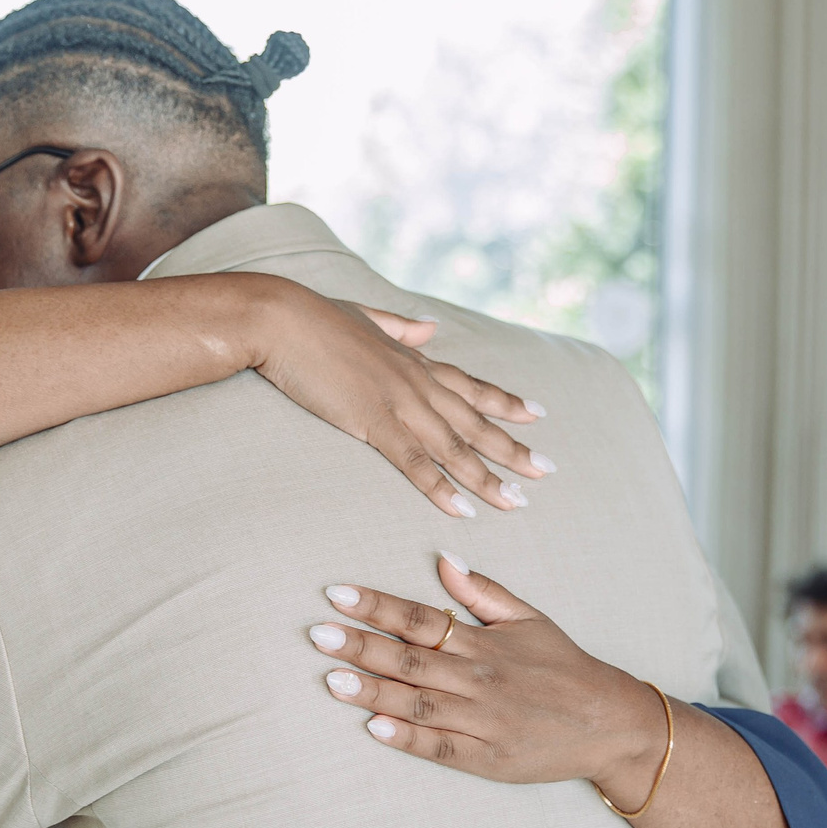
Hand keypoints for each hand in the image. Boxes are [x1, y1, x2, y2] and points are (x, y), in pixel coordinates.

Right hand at [250, 287, 551, 520]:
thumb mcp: (366, 317)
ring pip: (455, 448)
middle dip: (512, 448)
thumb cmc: (313, 318)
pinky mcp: (374, 423)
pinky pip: (416, 463)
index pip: (469, 385)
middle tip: (545, 471)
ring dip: (488, 478)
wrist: (281, 319)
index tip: (537, 413)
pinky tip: (463, 510)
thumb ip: (400, 326)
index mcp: (413, 359)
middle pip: (475, 422)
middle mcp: (417, 382)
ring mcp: (399, 403)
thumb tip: (430, 326)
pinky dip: (441, 489)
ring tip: (517, 502)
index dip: (504, 401)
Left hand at [305, 555, 661, 794]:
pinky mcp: (487, 758)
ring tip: (331, 679)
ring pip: (417, 704)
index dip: (377, 606)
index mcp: (484, 643)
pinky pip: (441, 747)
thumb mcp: (531, 619)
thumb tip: (444, 557)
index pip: (420, 619)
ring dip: (372, 691)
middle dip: (361, 646)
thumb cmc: (565, 667)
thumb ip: (483, 592)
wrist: (610, 723)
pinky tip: (374, 728)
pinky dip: (408, 738)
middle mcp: (479, 679)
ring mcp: (482, 720)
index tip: (337, 595)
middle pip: (409, 660)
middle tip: (317, 634)